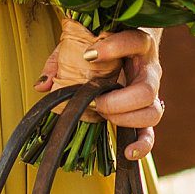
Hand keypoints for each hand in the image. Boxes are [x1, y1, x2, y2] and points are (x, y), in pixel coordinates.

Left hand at [42, 24, 162, 152]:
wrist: (130, 49)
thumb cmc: (105, 45)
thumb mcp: (83, 43)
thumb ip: (62, 59)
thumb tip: (43, 85)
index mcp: (139, 45)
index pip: (135, 42)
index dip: (115, 48)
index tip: (89, 54)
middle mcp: (150, 71)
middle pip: (146, 90)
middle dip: (117, 101)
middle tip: (96, 101)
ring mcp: (151, 94)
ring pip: (152, 113)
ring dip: (125, 120)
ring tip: (103, 114)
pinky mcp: (147, 112)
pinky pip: (150, 134)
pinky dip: (141, 145)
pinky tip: (127, 151)